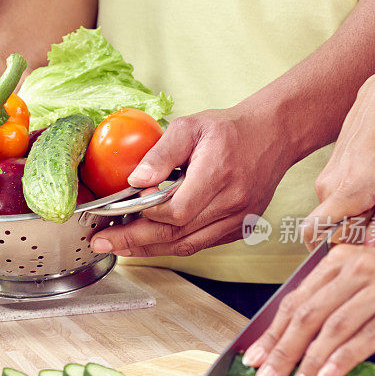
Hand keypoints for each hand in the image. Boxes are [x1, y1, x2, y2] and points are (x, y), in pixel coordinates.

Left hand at [90, 108, 292, 256]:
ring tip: (118, 247)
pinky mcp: (240, 228)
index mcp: (219, 173)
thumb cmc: (228, 129)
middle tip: (102, 242)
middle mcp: (233, 202)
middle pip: (177, 234)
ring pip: (187, 245)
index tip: (124, 207)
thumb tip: (135, 180)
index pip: (177, 210)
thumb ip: (160, 152)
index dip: (147, 213)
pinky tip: (148, 242)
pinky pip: (199, 244)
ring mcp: (239, 219)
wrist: (272, 136)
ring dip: (149, 249)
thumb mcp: (189, 126)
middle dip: (134, 241)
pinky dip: (171, 245)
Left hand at [242, 229, 374, 375]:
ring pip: (334, 328)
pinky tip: (329, 375)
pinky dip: (345, 357)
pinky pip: (368, 335)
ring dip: (310, 362)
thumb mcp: (357, 279)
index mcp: (334, 263)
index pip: (293, 302)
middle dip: (282, 352)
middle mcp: (353, 270)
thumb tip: (288, 339)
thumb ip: (326, 300)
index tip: (252, 360)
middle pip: (307, 316)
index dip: (270, 334)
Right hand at [301, 66, 374, 248]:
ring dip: (360, 217)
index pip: (313, 234)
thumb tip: (367, 249)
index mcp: (347, 192)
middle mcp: (327, 188)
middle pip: (333, 230)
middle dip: (358, 233)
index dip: (330, 249)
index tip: (356, 249)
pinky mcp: (327, 176)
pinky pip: (337, 203)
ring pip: (336, 216)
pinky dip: (356, 205)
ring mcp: (324, 181)